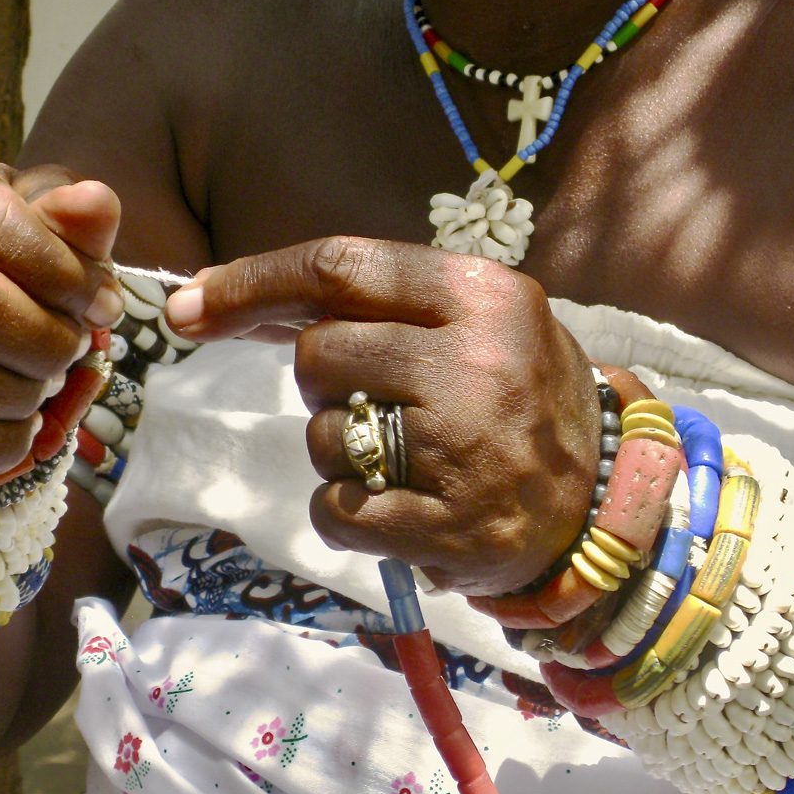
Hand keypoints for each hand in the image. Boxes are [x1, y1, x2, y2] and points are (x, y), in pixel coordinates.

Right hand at [0, 152, 124, 474]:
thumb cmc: (9, 250)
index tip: (103, 303)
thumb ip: (75, 217)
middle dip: (49, 339)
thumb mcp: (45, 218)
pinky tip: (25, 422)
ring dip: (25, 393)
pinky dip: (1, 442)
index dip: (62, 270)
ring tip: (48, 380)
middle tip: (76, 346)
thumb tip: (96, 205)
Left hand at [164, 237, 599, 594]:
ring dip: (341, 450)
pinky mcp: (447, 526)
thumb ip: (377, 306)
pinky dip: (346, 511)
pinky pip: (336, 509)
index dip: (251, 284)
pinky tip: (398, 505)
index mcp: (480, 296)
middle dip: (320, 380)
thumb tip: (231, 300)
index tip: (190, 305)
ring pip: (323, 435)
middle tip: (371, 398)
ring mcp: (463, 448)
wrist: (603, 502)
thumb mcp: (475, 323)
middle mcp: (476, 362)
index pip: (338, 267)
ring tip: (406, 458)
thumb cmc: (520, 398)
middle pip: (319, 354)